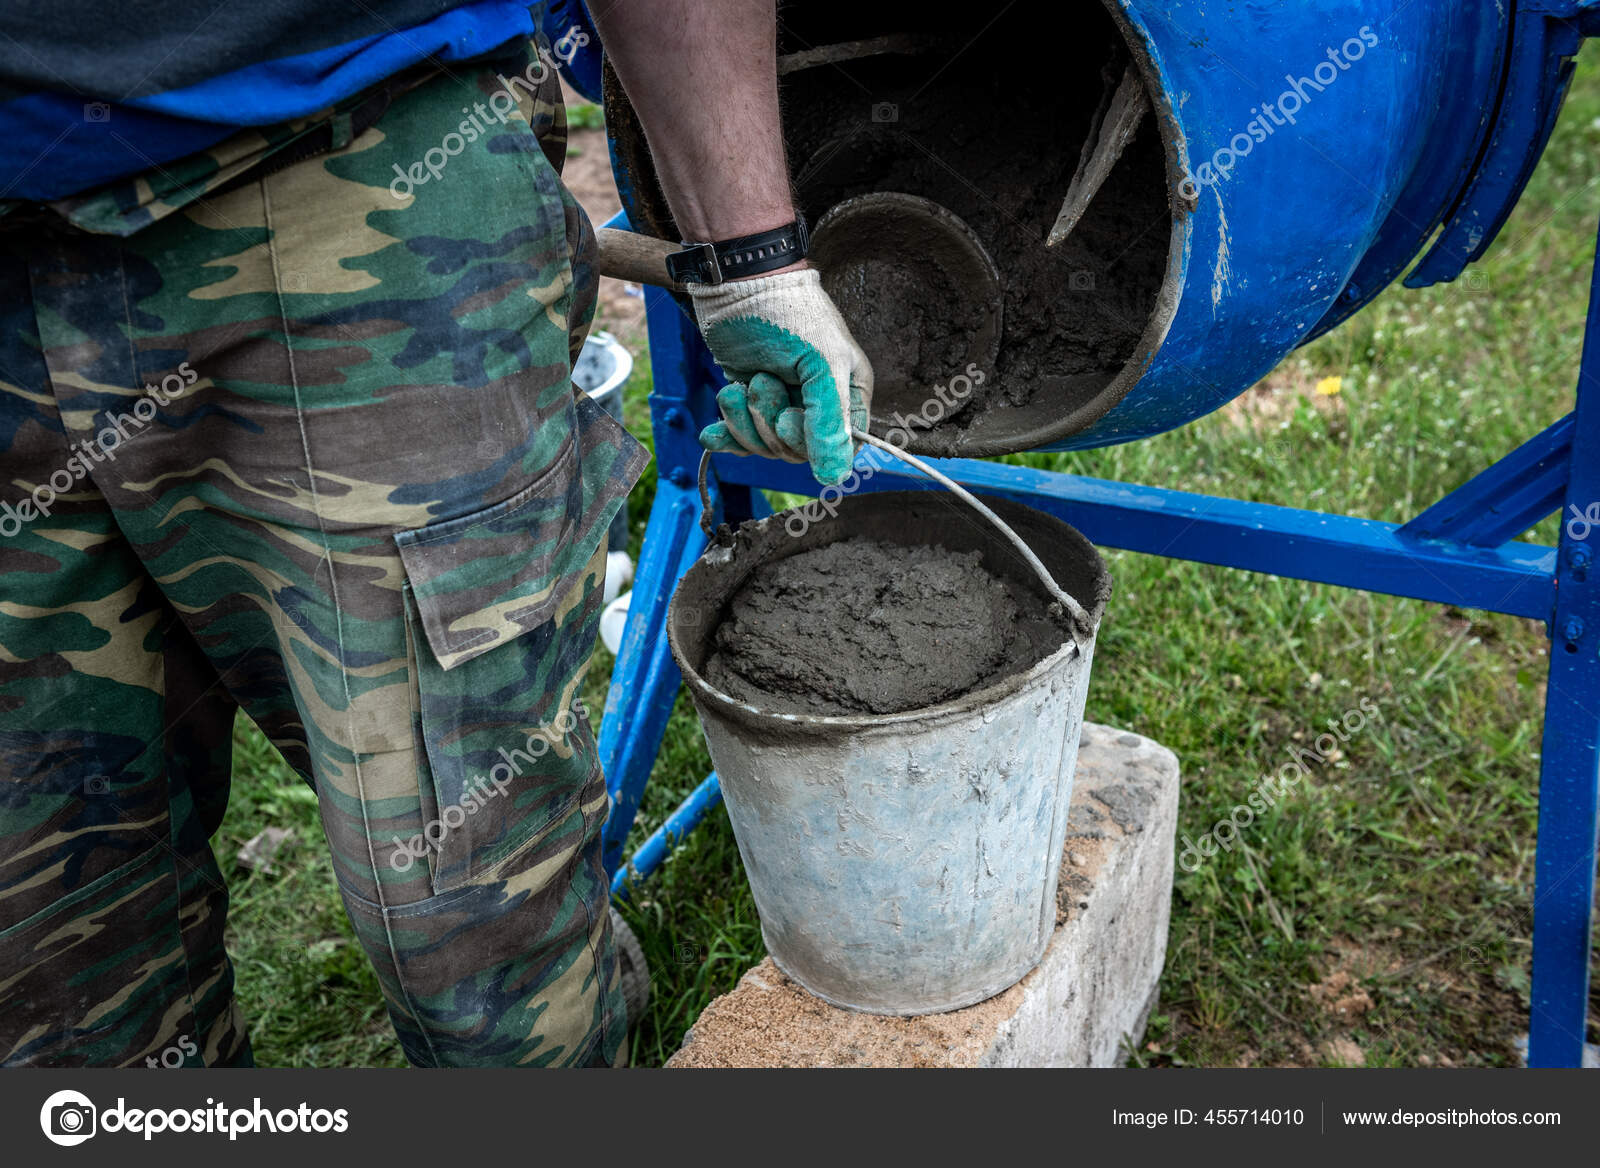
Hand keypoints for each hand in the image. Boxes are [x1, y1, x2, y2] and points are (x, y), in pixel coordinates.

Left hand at [690, 268, 872, 485]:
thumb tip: (835, 477)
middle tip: (760, 383)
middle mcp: (817, 402)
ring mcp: (781, 403)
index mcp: (848, 392)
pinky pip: (741, 439)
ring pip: (766, 447)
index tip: (791, 417)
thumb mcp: (820, 363)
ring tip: (736, 387)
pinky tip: (712, 432)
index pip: (842, 447)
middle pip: (798, 452)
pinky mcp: (749, 403)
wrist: (735, 283)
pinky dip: (726, 435)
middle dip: (770, 424)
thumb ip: (830, 420)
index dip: (812, 443)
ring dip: (745, 422)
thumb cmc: (787, 312)